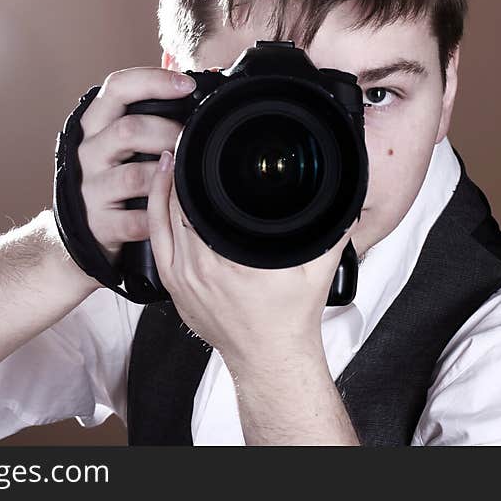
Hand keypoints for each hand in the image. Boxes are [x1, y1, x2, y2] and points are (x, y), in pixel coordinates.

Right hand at [76, 68, 196, 264]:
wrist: (80, 232)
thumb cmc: (112, 177)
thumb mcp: (119, 141)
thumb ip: (146, 116)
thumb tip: (192, 89)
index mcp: (95, 125)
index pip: (118, 87)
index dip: (153, 80)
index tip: (188, 85)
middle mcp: (88, 154)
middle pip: (128, 130)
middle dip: (168, 133)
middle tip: (191, 142)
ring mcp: (91, 190)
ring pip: (134, 175)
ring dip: (167, 175)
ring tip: (185, 176)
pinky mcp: (99, 225)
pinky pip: (136, 220)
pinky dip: (160, 215)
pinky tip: (173, 211)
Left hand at [147, 149, 352, 367]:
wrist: (270, 357)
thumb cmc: (290, 319)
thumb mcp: (318, 268)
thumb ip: (332, 228)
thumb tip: (345, 197)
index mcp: (230, 260)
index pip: (198, 199)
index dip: (194, 166)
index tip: (196, 145)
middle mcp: (198, 269)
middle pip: (175, 205)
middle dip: (178, 170)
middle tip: (182, 144)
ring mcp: (181, 280)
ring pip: (159, 222)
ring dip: (161, 190)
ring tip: (167, 161)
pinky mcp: (173, 288)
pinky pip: (155, 244)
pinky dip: (154, 218)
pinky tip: (159, 200)